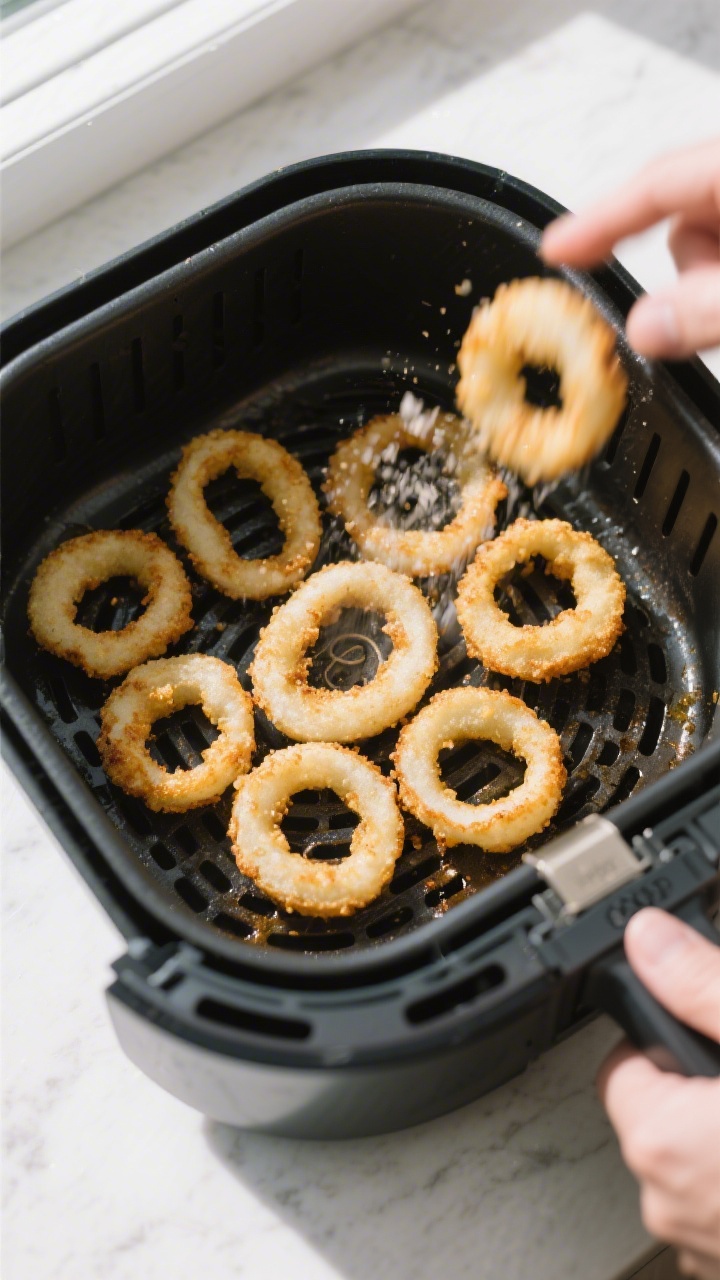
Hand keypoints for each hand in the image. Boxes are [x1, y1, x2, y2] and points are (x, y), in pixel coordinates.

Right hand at [540, 137, 719, 358]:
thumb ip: (708, 307)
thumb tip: (646, 328)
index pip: (654, 184)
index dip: (598, 220)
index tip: (554, 251)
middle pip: (684, 220)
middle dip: (685, 275)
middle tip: (707, 316)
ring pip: (708, 243)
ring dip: (708, 285)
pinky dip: (716, 287)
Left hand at [597, 909, 719, 1277]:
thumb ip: (705, 986)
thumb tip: (652, 942)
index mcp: (666, 1143)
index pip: (623, 1067)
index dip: (667, 1035)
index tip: (707, 1029)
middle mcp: (673, 1209)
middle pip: (662, 1117)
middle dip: (706, 1089)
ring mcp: (710, 1253)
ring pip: (702, 1167)